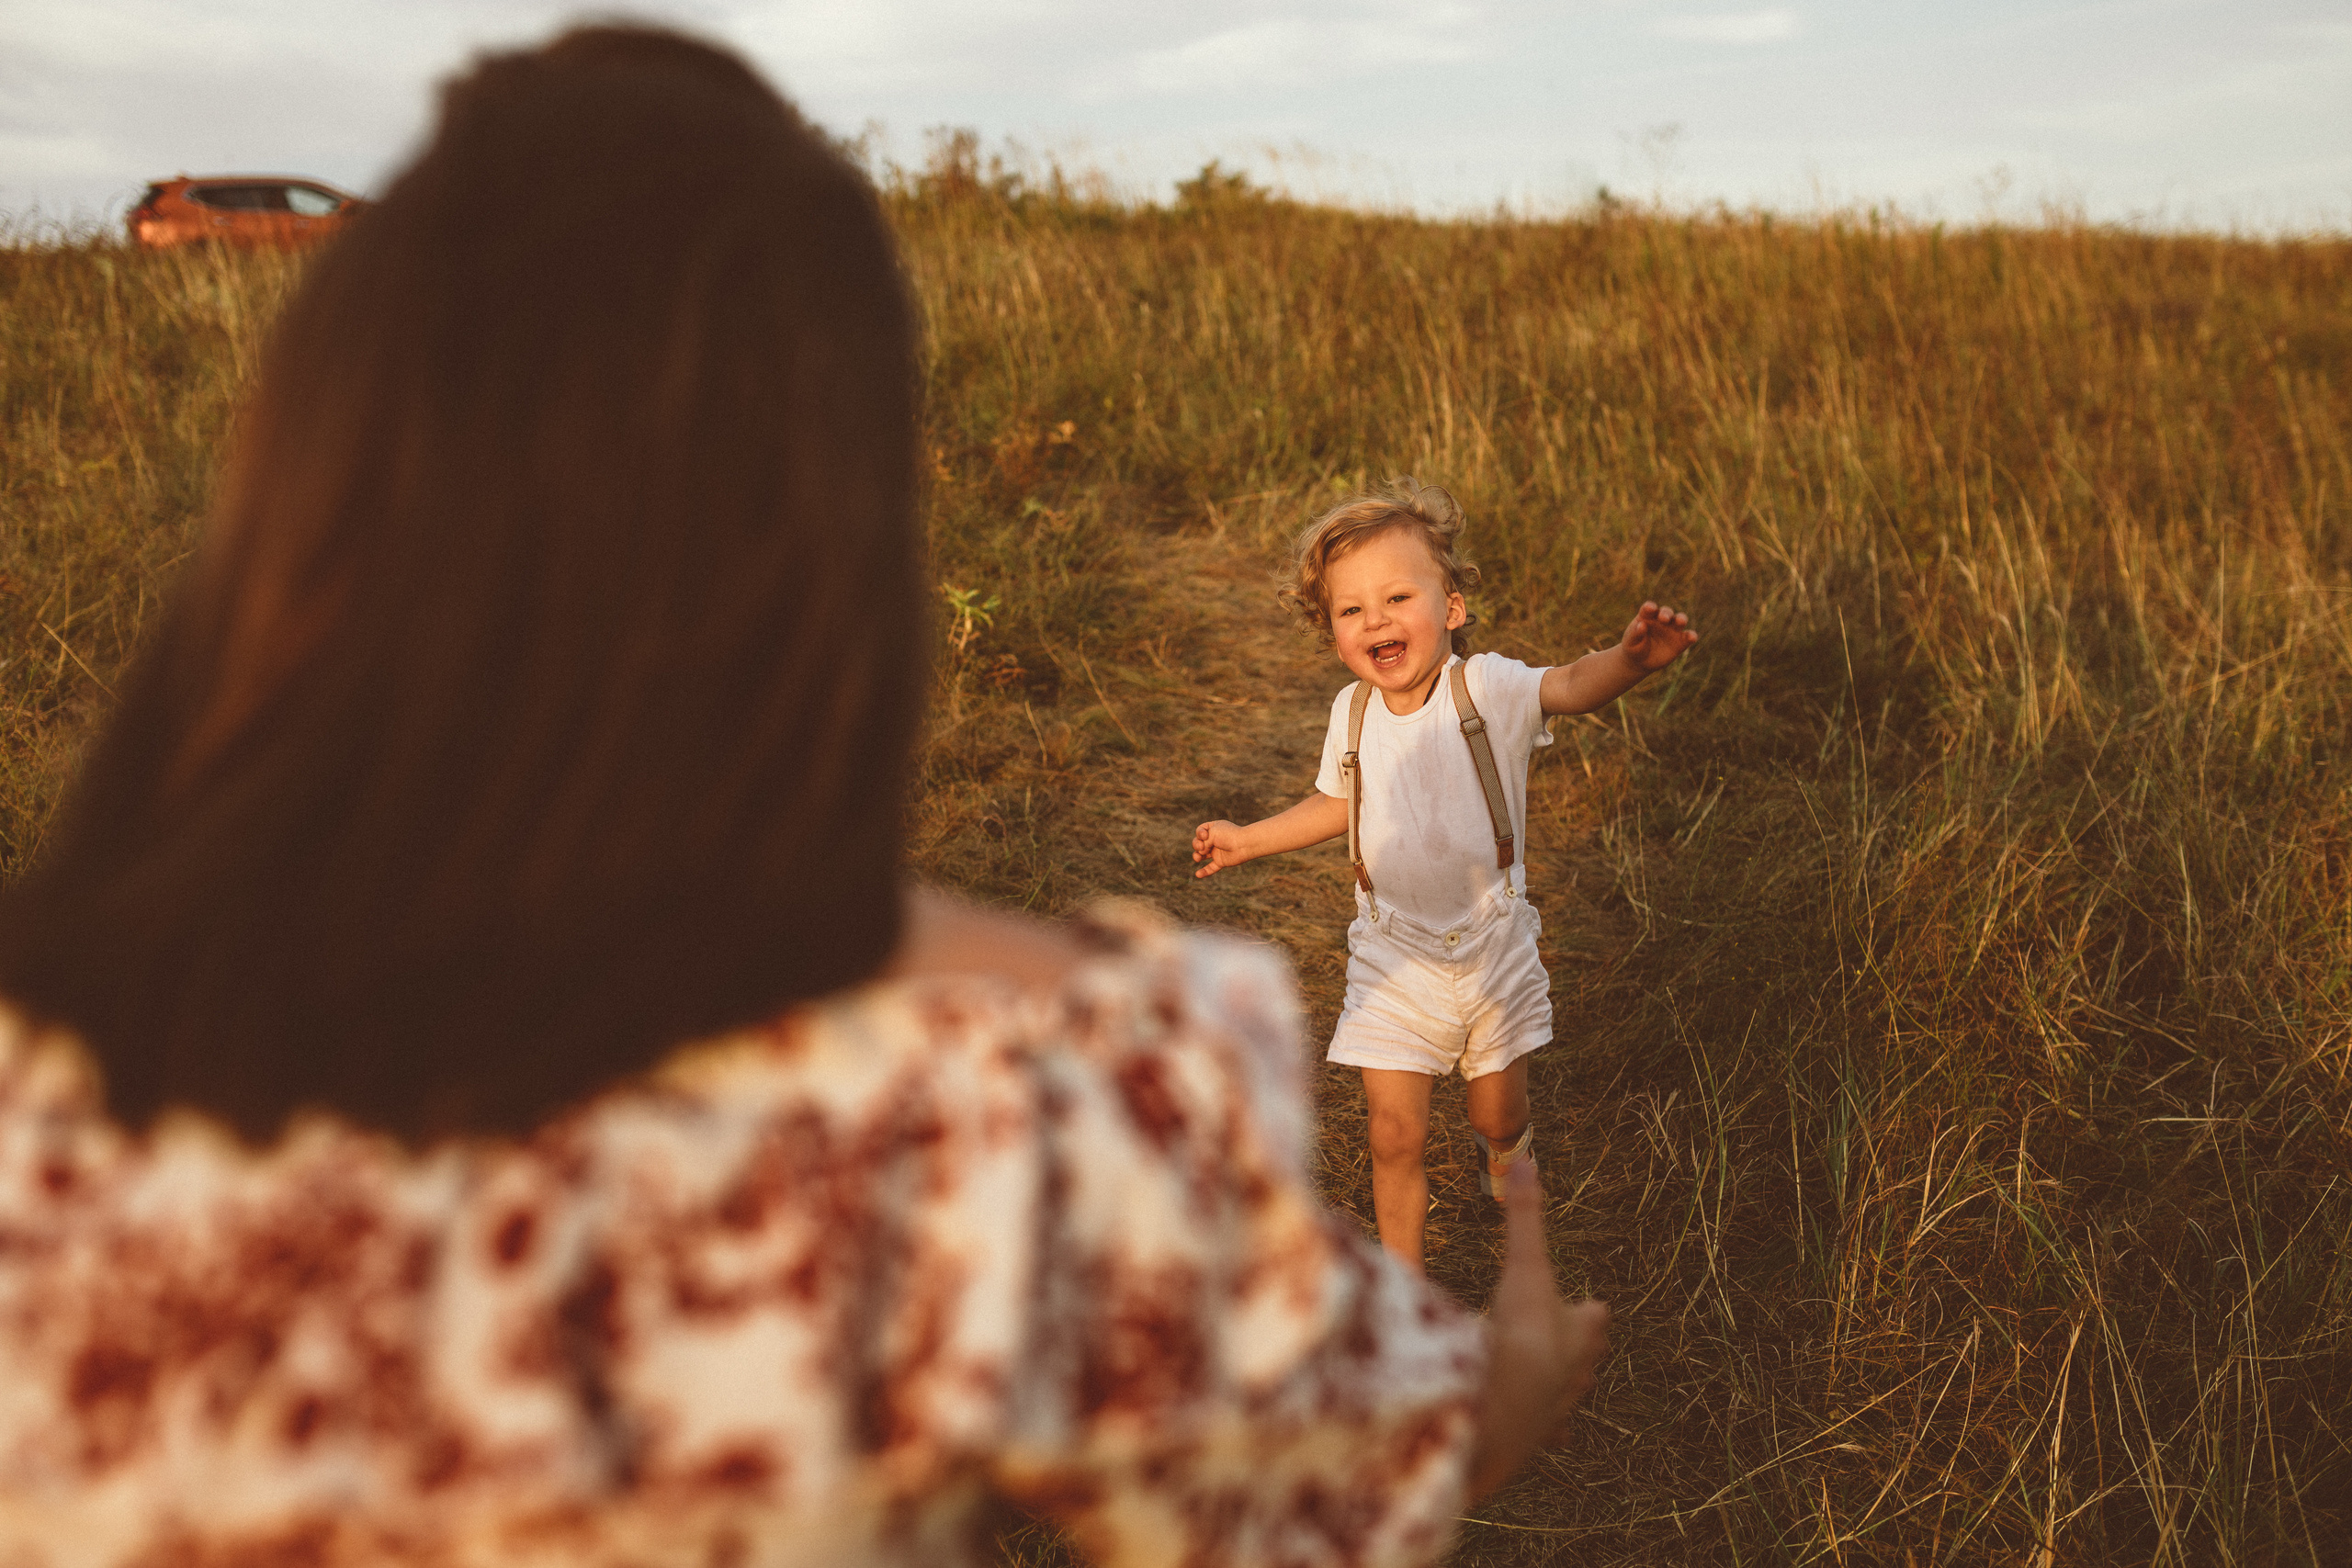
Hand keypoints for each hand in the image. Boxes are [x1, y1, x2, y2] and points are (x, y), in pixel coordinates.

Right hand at [1190, 819, 1253, 877]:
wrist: (1244, 845)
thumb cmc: (1228, 835)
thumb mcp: (1211, 834)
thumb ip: (1202, 843)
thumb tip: (1200, 855)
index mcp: (1213, 828)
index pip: (1200, 831)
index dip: (1199, 834)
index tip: (1205, 836)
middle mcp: (1214, 840)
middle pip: (1198, 843)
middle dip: (1197, 845)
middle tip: (1202, 847)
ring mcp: (1217, 851)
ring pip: (1202, 855)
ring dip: (1196, 856)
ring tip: (1198, 858)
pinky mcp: (1221, 861)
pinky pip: (1211, 868)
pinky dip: (1204, 872)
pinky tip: (1198, 875)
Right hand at [1464, 1160, 1609, 1499]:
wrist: (1511, 1400)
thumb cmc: (1524, 1327)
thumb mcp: (1524, 1264)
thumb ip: (1523, 1214)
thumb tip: (1526, 1160)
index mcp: (1582, 1331)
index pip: (1594, 1317)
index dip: (1589, 1312)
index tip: (1591, 1306)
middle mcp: (1579, 1371)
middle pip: (1586, 1359)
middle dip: (1577, 1352)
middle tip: (1567, 1344)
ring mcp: (1562, 1407)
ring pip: (1568, 1398)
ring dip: (1560, 1390)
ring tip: (1551, 1389)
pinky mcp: (1540, 1436)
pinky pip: (1546, 1433)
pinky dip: (1541, 1430)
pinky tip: (1534, 1434)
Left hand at [1620, 601, 1697, 674]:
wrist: (1640, 662)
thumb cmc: (1634, 647)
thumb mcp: (1631, 641)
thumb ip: (1635, 633)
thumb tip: (1641, 625)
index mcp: (1647, 616)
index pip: (1649, 608)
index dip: (1650, 607)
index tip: (1650, 608)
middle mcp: (1662, 620)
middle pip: (1666, 612)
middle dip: (1666, 613)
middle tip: (1664, 618)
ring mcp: (1672, 629)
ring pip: (1680, 620)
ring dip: (1681, 619)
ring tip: (1680, 621)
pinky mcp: (1680, 642)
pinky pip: (1688, 637)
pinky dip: (1691, 636)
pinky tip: (1692, 637)